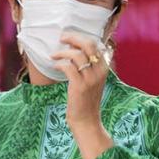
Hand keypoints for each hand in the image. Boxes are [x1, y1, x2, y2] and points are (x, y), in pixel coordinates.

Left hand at [52, 32, 113, 158]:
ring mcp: (91, 78)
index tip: (70, 38)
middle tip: (62, 38)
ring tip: (54, 55)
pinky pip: (68, 67)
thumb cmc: (86, 100)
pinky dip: (59, 64)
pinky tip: (55, 66)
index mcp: (105, 68)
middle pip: (88, 45)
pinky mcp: (79, 86)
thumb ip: (91, 66)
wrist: (86, 120)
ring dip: (62, 52)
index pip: (96, 44)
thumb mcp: (94, 81)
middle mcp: (100, 71)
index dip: (82, 38)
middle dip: (73, 38)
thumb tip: (78, 50)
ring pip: (77, 55)